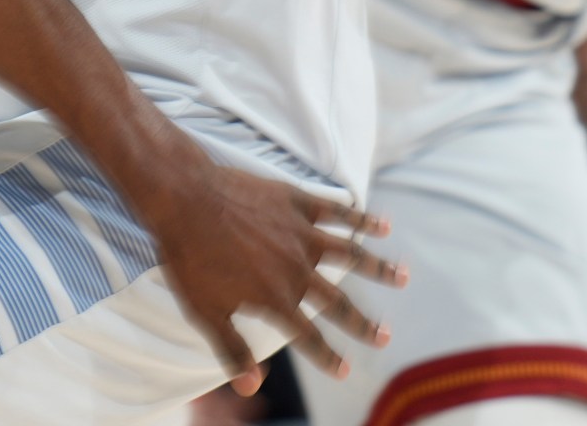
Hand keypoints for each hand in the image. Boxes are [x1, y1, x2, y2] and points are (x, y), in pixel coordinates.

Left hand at [146, 162, 402, 392]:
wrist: (182, 197)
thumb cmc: (187, 256)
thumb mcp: (204, 311)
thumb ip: (232, 349)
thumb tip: (251, 388)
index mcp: (275, 298)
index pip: (309, 337)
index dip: (328, 357)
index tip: (346, 371)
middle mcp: (296, 269)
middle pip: (338, 302)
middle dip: (363, 323)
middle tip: (386, 337)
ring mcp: (300, 233)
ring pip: (350, 254)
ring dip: (379, 267)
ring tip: (404, 277)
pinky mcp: (296, 202)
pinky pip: (337, 212)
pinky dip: (362, 219)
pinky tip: (383, 224)